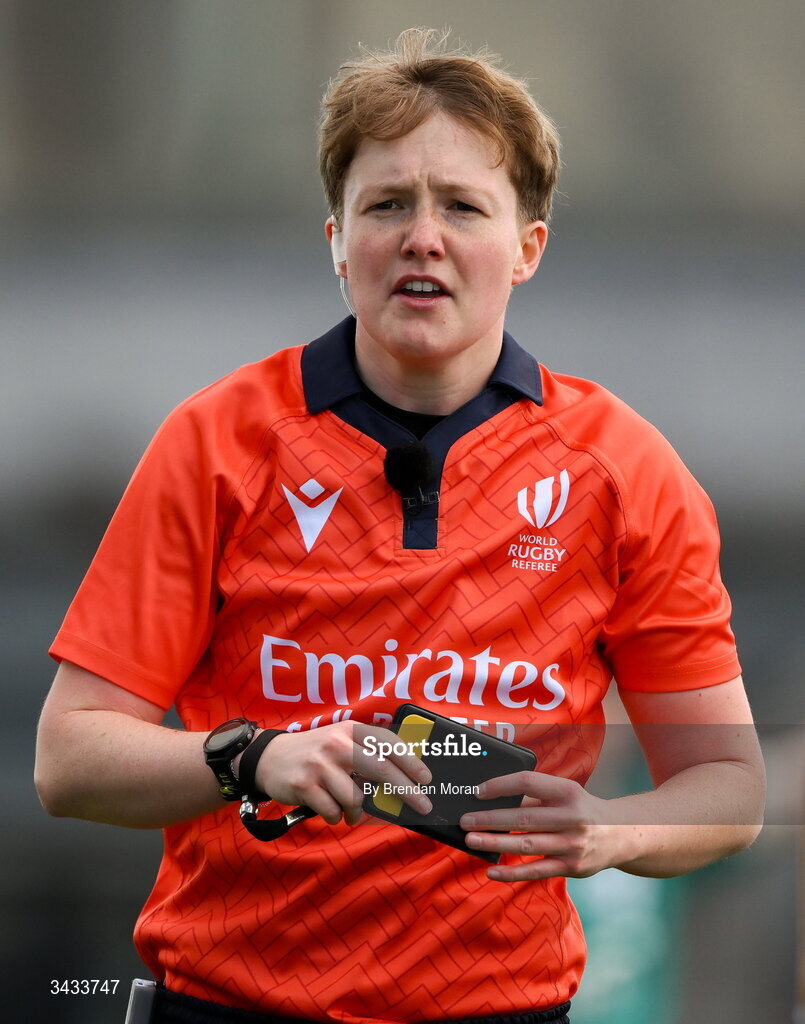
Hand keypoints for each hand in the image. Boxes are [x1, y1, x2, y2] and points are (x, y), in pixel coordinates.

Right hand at [254, 721, 432, 826]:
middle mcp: (336, 743)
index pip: (387, 742)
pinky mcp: (305, 784)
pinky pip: (333, 811)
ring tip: (349, 810)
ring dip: (357, 811)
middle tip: (422, 805)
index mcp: (350, 730)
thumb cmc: (315, 754)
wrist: (269, 758)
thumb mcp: (339, 742)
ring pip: (356, 797)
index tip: (427, 778)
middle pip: (381, 770)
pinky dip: (335, 817)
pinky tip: (329, 810)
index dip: (411, 760)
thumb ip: (366, 755)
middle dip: (406, 790)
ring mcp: (320, 764)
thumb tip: (402, 782)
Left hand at [459, 771, 617, 881]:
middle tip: (465, 821)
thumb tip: (491, 802)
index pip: (529, 783)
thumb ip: (534, 797)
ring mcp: (573, 844)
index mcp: (567, 792)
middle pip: (524, 818)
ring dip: (495, 844)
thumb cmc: (580, 809)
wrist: (620, 835)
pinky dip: (511, 873)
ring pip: (527, 845)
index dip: (501, 785)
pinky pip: (536, 871)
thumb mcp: (564, 794)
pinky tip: (491, 871)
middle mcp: (572, 817)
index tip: (478, 792)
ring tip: (471, 841)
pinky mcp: (572, 867)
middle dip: (491, 820)